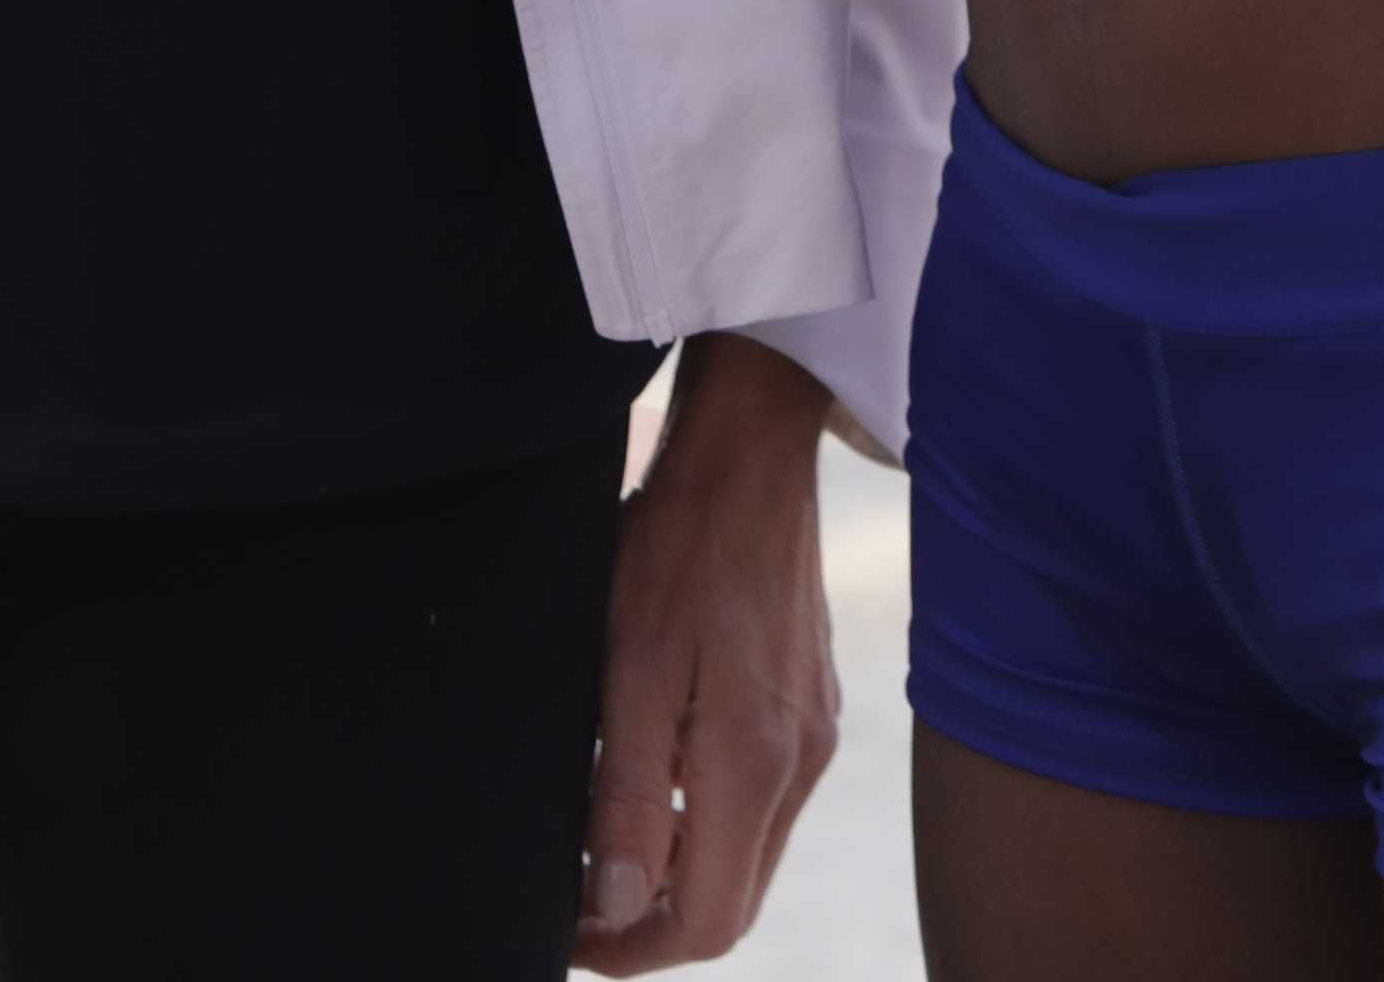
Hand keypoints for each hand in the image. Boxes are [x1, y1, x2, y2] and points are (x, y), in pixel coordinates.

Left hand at [575, 336, 841, 967]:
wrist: (750, 451)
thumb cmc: (681, 543)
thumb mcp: (629, 667)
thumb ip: (624, 795)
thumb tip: (614, 905)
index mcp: (755, 764)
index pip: (706, 921)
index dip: (630, 950)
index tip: (568, 934)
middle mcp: (800, 764)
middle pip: (734, 903)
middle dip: (654, 926)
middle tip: (577, 907)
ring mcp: (815, 736)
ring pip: (748, 857)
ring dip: (681, 875)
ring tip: (602, 845)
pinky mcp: (813, 708)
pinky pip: (763, 804)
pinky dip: (707, 823)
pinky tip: (656, 780)